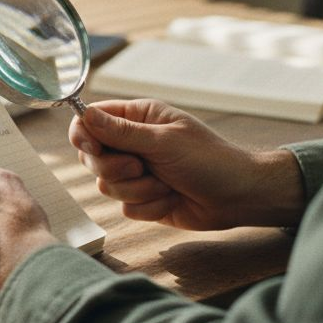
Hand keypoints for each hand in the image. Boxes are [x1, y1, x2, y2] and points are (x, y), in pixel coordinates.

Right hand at [69, 99, 305, 229]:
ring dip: (138, 190)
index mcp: (138, 117)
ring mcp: (137, 173)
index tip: (93, 148)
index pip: (91, 120)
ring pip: (106, 185)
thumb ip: (121, 131)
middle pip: (92, 157)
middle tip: (141, 167)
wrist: (238, 197)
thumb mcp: (163, 141)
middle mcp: (132, 143)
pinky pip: (125, 208)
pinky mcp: (143, 199)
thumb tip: (85, 115)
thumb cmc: (209, 160)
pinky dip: (149, 207)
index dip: (84, 135)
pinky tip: (171, 199)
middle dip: (115, 168)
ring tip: (166, 184)